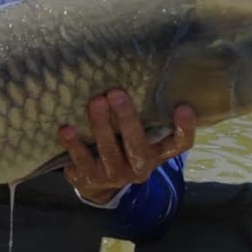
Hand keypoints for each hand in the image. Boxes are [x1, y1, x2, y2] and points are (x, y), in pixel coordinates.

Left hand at [58, 89, 195, 204]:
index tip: (183, 107)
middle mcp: (140, 168)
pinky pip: (82, 162)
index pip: (178, 144)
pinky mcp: (91, 179)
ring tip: (94, 103)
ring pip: (109, 152)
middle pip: (138, 145)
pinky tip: (66, 129)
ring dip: (100, 126)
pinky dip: (74, 145)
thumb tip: (132, 69)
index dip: (184, 128)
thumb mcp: (137, 133)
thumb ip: (141, 113)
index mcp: (157, 153)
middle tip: (116, 92)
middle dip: (127, 118)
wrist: (98, 183)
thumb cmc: (121, 145)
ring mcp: (115, 176)